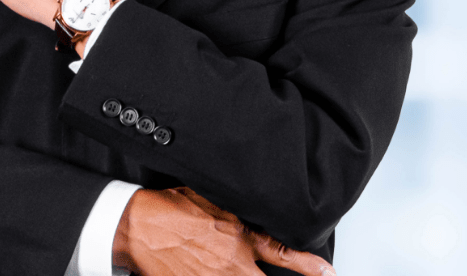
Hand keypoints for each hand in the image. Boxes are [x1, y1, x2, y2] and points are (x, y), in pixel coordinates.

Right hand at [113, 187, 335, 275]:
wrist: (138, 226)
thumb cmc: (169, 206)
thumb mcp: (207, 198)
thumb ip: (232, 211)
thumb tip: (247, 213)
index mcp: (237, 235)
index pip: (281, 253)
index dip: (308, 266)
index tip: (327, 274)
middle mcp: (232, 262)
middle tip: (294, 275)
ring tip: (233, 268)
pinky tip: (212, 271)